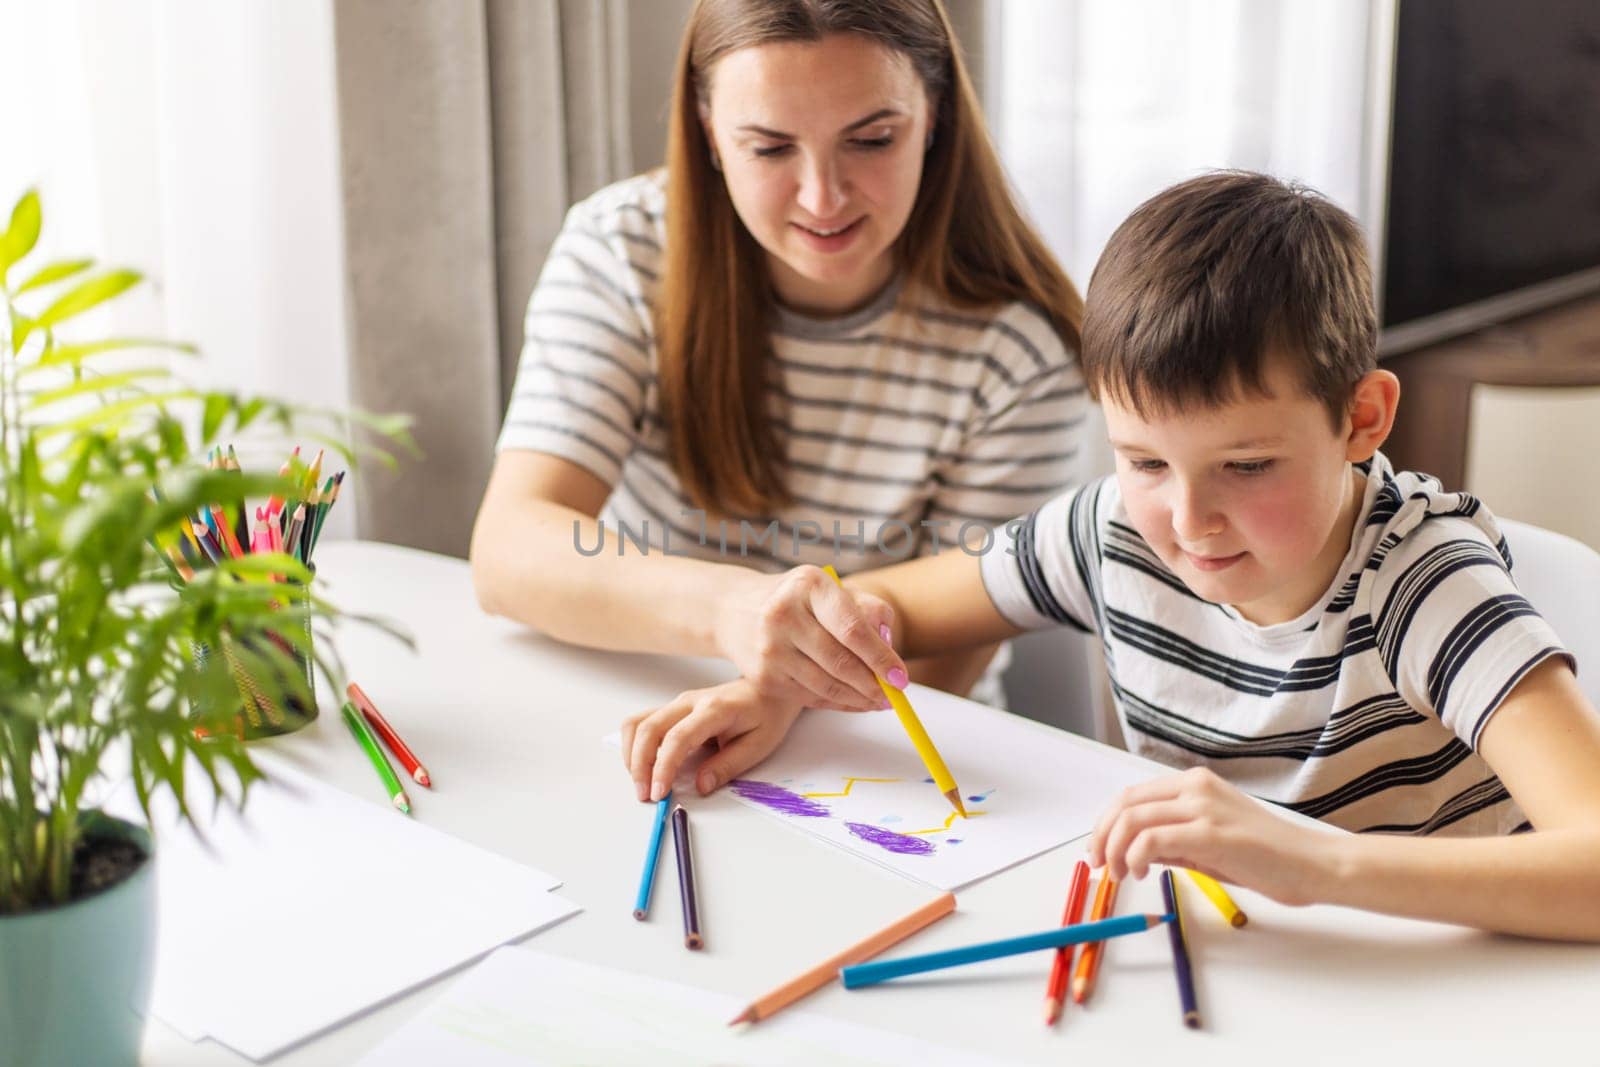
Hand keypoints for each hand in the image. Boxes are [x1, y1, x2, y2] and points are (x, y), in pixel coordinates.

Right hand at [621, 678, 810, 801]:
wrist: (768, 687)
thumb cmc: (767, 715)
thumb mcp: (758, 745)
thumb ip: (728, 766)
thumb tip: (701, 786)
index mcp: (714, 709)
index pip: (677, 738)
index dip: (663, 767)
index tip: (659, 792)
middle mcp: (689, 701)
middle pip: (649, 729)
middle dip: (639, 765)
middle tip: (645, 795)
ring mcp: (678, 702)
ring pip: (638, 723)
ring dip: (632, 754)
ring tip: (641, 783)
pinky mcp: (673, 708)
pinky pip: (642, 722)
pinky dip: (635, 745)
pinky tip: (642, 765)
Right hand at [714, 565, 904, 711]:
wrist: (735, 610)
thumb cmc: (797, 599)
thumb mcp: (831, 589)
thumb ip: (867, 609)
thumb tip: (889, 645)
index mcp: (808, 585)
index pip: (852, 628)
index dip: (881, 657)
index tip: (901, 678)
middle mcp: (783, 614)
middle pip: (840, 662)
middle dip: (874, 685)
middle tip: (896, 696)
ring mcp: (769, 649)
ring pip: (826, 685)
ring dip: (859, 699)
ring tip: (880, 701)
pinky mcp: (762, 677)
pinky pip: (810, 697)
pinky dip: (837, 703)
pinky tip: (855, 702)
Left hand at [1086, 767, 1335, 906]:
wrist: (1312, 864)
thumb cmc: (1266, 857)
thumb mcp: (1209, 843)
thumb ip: (1174, 841)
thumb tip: (1135, 851)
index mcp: (1195, 784)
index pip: (1132, 796)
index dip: (1106, 824)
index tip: (1099, 852)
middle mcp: (1195, 787)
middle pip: (1125, 803)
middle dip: (1101, 836)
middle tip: (1099, 866)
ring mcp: (1203, 806)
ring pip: (1133, 819)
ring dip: (1114, 850)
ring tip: (1119, 876)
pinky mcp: (1210, 832)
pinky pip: (1152, 839)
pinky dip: (1135, 857)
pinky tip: (1142, 874)